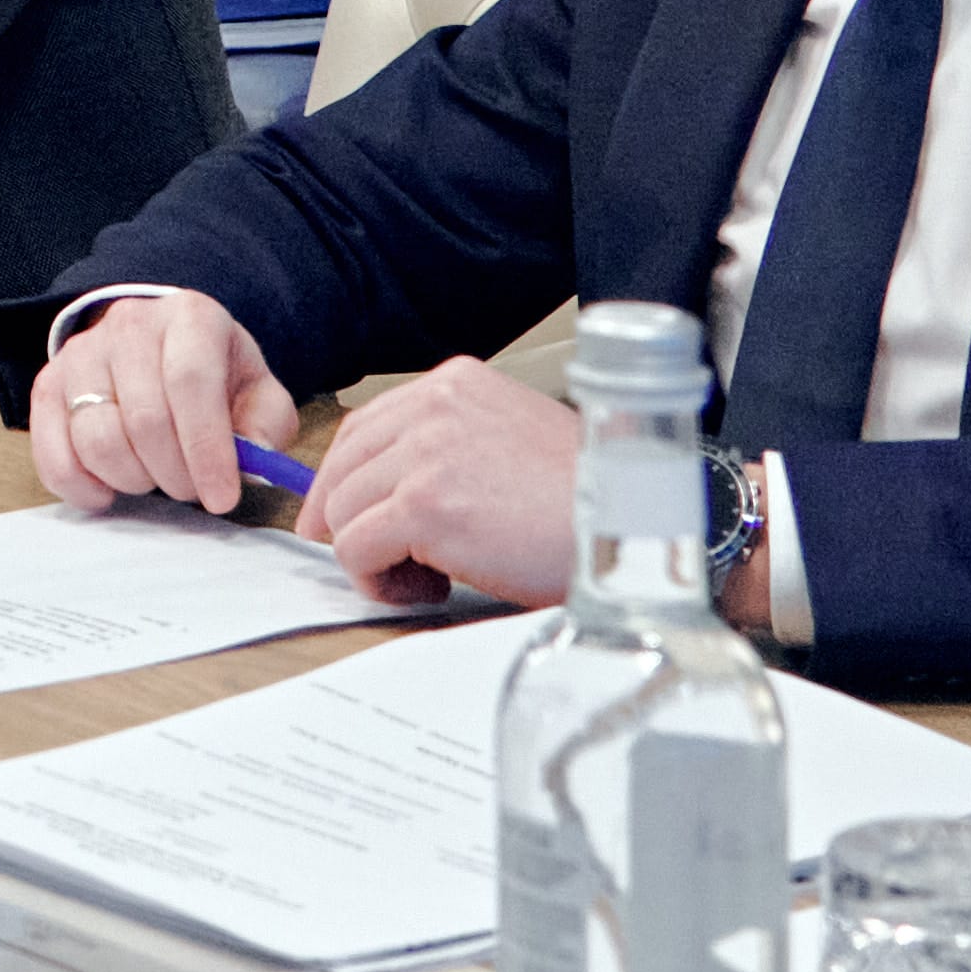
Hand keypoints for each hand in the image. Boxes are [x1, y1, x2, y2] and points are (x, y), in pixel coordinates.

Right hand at [29, 290, 299, 519]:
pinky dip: (81, 486)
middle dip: (174, 474)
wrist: (158, 346)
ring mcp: (80, 353)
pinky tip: (109, 490)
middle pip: (144, 418)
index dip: (206, 447)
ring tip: (155, 478)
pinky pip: (52, 453)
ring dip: (132, 479)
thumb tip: (251, 462)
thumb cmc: (214, 377)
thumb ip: (266, 426)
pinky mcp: (47, 385)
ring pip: (96, 438)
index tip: (222, 498)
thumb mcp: (257, 392)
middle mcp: (129, 325)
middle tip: (192, 489)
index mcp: (190, 317)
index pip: (190, 381)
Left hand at [292, 351, 580, 608]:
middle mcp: (435, 406)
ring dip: (373, 556)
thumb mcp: (512, 439)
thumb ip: (450, 447)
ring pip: (343, 512)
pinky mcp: (424, 507)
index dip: (343, 479)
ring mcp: (426, 454)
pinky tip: (429, 588)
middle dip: (347, 521)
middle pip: (343, 468)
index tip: (339, 517)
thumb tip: (388, 487)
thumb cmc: (586, 500)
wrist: (632, 530)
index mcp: (456, 383)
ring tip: (428, 576)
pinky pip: (355, 550)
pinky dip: (378, 581)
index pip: (363, 427)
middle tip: (379, 562)